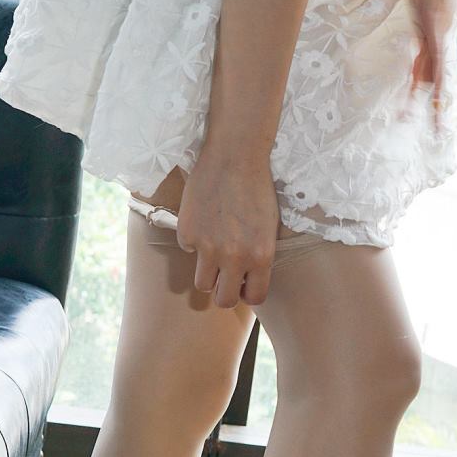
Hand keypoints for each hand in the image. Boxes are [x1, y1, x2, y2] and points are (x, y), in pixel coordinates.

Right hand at [174, 144, 279, 308]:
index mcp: (261, 256)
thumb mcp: (268, 228)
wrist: (235, 156)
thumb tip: (247, 280)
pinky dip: (194, 239)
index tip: (244, 286)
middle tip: (224, 279)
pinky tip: (204, 217)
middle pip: (223, 300)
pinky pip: (189, 249)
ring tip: (213, 249)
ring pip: (202, 282)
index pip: (254, 298)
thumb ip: (258, 256)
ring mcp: (208, 247)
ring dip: (207, 271)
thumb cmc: (257, 188)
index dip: (248, 294)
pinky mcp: (187, 233)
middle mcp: (234, 257)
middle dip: (224, 293)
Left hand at [345, 0, 456, 135]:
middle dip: (423, 100)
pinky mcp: (439, 22)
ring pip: (432, 64)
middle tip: (409, 124)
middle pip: (432, 72)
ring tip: (411, 112)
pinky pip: (432, 53)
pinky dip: (425, 72)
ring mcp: (441, 27)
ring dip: (423, 88)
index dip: (431, 91)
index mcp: (432, 19)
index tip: (431, 114)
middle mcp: (440, 29)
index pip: (434, 63)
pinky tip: (416, 82)